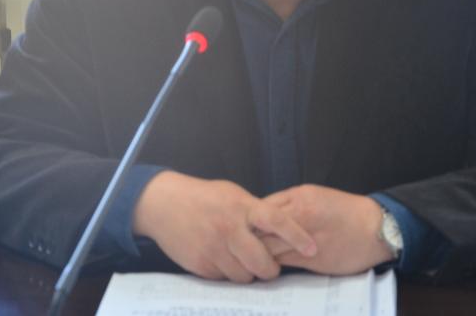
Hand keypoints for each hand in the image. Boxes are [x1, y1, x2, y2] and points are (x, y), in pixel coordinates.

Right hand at [133, 171, 316, 282]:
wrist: (164, 205)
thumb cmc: (204, 197)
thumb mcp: (233, 196)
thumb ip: (256, 211)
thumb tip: (281, 228)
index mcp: (242, 207)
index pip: (277, 221)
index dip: (297, 236)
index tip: (312, 248)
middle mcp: (229, 229)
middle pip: (262, 262)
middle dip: (270, 269)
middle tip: (271, 267)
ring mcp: (214, 249)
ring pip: (244, 276)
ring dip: (247, 272)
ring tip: (240, 258)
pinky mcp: (200, 265)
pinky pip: (224, 279)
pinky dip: (227, 273)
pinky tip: (222, 258)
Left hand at [258, 184, 393, 274]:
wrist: (376, 228)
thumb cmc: (348, 213)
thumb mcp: (317, 197)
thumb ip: (292, 205)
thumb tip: (267, 216)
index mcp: (300, 196)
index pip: (261, 208)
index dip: (250, 221)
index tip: (245, 229)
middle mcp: (300, 214)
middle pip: (260, 227)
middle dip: (248, 238)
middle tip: (241, 246)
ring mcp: (305, 237)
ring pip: (268, 247)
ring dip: (258, 254)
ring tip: (251, 259)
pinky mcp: (312, 258)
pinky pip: (282, 262)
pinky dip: (272, 265)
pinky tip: (269, 267)